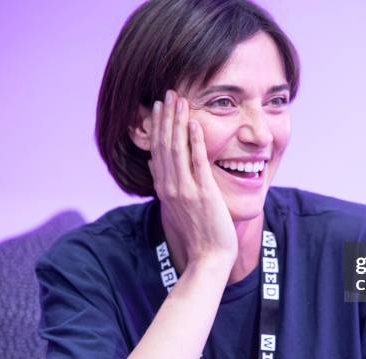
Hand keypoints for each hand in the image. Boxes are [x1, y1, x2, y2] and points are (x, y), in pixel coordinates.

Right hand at [148, 90, 237, 273]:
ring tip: (179, 101)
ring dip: (178, 123)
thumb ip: (167, 185)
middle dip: (166, 118)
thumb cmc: (198, 234)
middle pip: (164, 145)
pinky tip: (195, 124)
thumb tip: (156, 165)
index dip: (157, 127)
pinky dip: (195, 142)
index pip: (157, 150)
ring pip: (177, 149)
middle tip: (167, 94)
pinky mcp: (203, 194)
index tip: (158, 108)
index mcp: (164, 188)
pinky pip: (198, 163)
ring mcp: (186, 189)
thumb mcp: (177, 207)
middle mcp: (170, 186)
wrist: (209, 257)